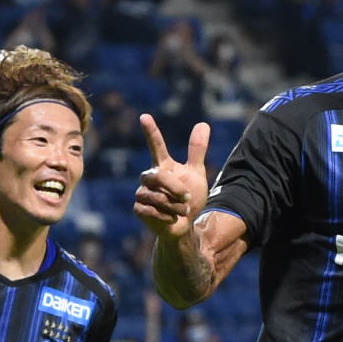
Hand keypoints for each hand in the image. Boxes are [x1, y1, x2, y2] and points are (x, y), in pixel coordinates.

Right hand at [133, 114, 209, 239]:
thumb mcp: (196, 174)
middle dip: (176, 188)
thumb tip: (203, 124)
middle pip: (159, 176)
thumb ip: (197, 151)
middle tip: (187, 198)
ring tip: (180, 209)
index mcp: (163, 166)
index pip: (156, 145)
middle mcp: (149, 177)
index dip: (151, 132)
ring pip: (157, 196)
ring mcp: (141, 193)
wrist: (185, 225)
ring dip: (175, 205)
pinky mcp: (138, 209)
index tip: (145, 116)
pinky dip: (167, 215)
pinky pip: (152, 210)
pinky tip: (171, 218)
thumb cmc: (189, 199)